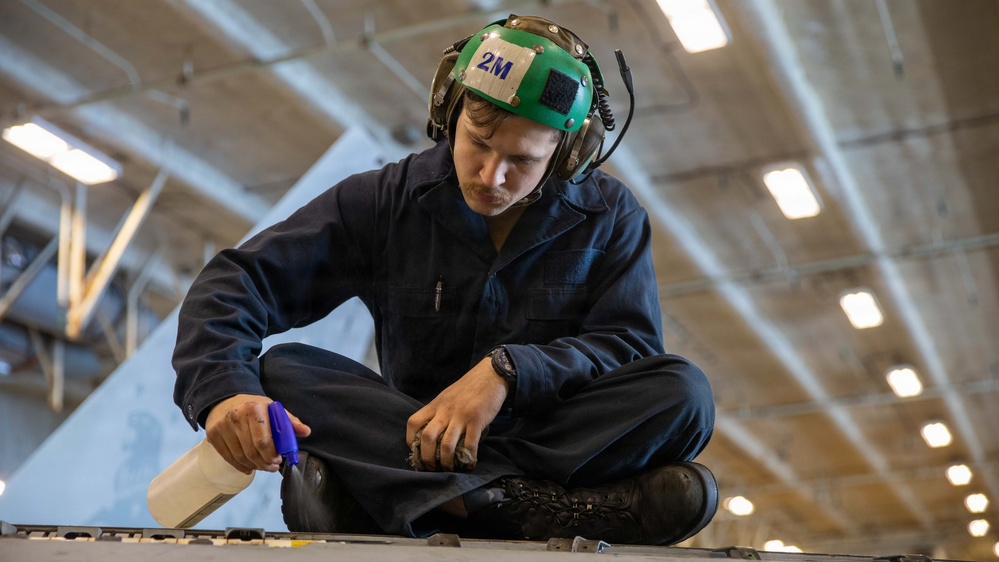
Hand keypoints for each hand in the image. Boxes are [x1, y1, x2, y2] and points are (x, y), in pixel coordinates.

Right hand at [205, 394, 311, 473]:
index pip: (263, 441)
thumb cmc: (253, 407)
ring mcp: (222, 426)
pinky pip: (228, 457)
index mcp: (254, 409)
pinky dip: (240, 466)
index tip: (278, 460)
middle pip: (252, 451)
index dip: (272, 455)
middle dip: (265, 463)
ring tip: (263, 466)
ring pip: (240, 456)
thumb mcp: (272, 409)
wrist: (226, 400)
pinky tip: (249, 467)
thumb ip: (289, 421)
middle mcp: (236, 417)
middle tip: (272, 467)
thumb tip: (306, 432)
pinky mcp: (213, 435)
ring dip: (254, 466)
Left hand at [406, 356, 507, 471]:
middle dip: (427, 458)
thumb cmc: (469, 387)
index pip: (413, 423)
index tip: (417, 451)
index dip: (411, 440)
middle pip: (427, 438)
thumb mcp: (447, 396)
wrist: (491, 375)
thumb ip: (439, 411)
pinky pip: (470, 444)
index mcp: (436, 404)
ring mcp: (461, 416)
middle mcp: (445, 411)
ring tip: (449, 469)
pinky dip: (469, 458)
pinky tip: (470, 463)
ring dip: (446, 462)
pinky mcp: (477, 420)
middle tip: (432, 468)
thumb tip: (433, 432)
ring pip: (446, 445)